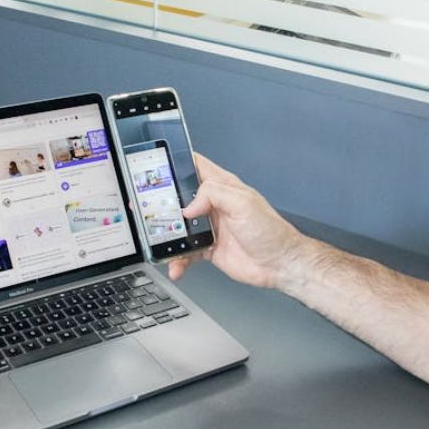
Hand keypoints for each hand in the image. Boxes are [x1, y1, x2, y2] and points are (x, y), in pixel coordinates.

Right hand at [172, 153, 314, 288]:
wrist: (279, 264)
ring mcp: (211, 226)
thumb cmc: (270, 231)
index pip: (196, 167)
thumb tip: (189, 204)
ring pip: (180, 227)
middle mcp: (215, 205)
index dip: (177, 164)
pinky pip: (186, 252)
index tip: (158, 168)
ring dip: (168, 236)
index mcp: (223, 187)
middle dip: (164, 203)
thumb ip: (213, 194)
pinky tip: (176, 265)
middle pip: (181, 198)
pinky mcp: (209, 247)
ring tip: (160, 243)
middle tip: (149, 210)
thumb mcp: (243, 203)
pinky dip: (178, 259)